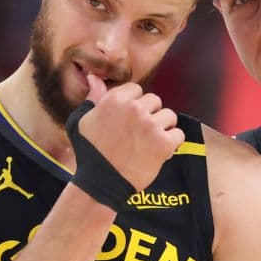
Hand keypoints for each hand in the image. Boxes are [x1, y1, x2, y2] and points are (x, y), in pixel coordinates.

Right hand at [76, 76, 182, 190]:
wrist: (102, 182)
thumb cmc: (88, 152)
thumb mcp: (81, 121)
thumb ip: (93, 98)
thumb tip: (94, 77)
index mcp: (116, 100)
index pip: (137, 90)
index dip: (135, 104)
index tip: (129, 120)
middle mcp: (135, 109)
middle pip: (155, 101)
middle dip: (150, 115)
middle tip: (139, 133)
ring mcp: (150, 126)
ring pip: (169, 115)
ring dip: (163, 128)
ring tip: (151, 142)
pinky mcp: (163, 143)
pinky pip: (178, 134)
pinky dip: (172, 144)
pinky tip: (160, 151)